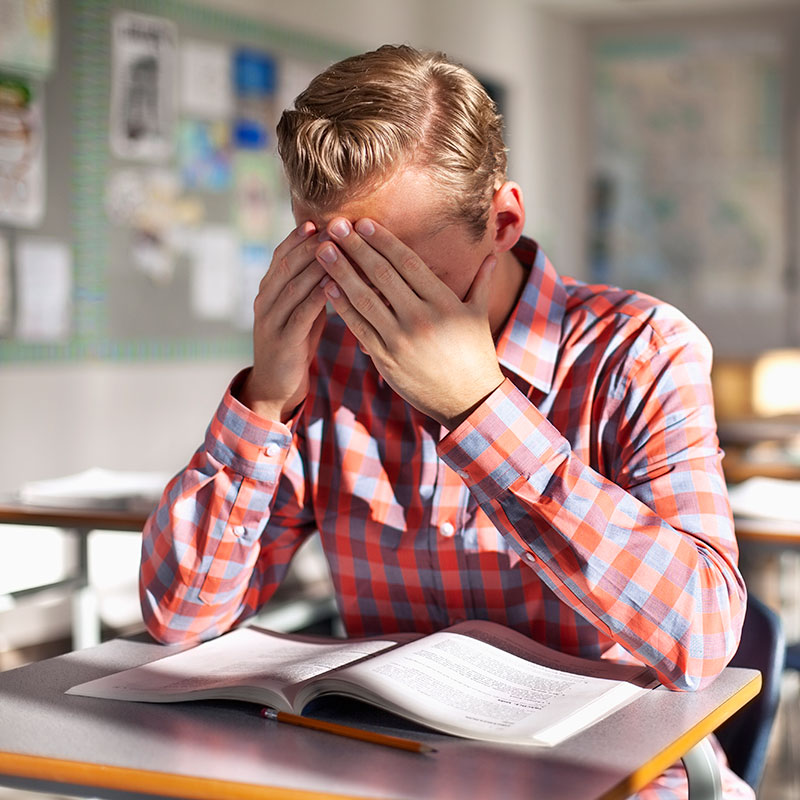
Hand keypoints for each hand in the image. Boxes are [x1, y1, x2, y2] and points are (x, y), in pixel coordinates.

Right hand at [240, 223, 329, 421]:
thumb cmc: (295, 344)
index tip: (320, 220)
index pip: (281, 255)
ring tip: (337, 249)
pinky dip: (317, 297)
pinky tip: (334, 285)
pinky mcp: (282, 341)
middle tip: (332, 228)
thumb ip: (312, 287)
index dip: (298, 237)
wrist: (275, 386)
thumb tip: (337, 258)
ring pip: (293, 286)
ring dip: (315, 266)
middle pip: (285, 265)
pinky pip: (300, 314)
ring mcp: (270, 321)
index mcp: (268, 291)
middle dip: (309, 245)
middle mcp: (264, 301)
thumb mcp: (302, 310)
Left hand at [316, 218, 503, 428]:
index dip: (382, 240)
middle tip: (335, 226)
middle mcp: (422, 317)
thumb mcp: (479, 316)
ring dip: (340, 272)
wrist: (468, 400)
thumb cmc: (474, 354)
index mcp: (444, 301)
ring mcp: (402, 339)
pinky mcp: (387, 359)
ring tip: (323, 250)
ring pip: (365, 298)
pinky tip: (328, 288)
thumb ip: (481, 282)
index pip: (407, 262)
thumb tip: (491, 256)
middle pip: (382, 274)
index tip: (363, 222)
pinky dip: (343, 307)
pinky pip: (359, 327)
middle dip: (356, 248)